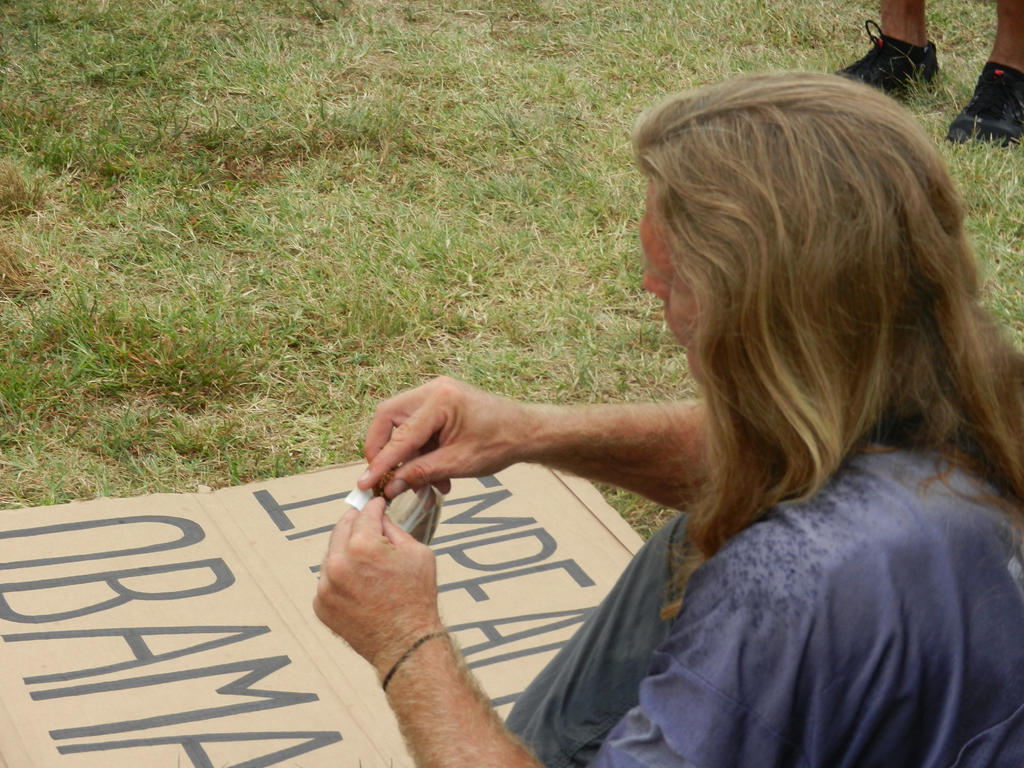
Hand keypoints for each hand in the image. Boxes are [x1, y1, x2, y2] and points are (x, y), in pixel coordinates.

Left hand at [313, 498, 442, 673]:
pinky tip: (359, 584)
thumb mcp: (417, 552)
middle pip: (342, 528)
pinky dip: (340, 576)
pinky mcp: (320, 604)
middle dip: (356, 522)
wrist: (405, 643)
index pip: (364, 513)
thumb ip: (394, 529)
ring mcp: (325, 586)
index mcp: (362, 546)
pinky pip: (327, 579)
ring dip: (346, 550)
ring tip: (366, 559)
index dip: (373, 505)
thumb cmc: (416, 598)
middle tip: (365, 521)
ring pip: (332, 554)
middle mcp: (338, 563)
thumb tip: (379, 518)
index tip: (376, 503)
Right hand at [359, 376, 528, 497]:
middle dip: (383, 450)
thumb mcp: (458, 464)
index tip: (365, 483)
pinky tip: (434, 473)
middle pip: (388, 418)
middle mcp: (433, 389)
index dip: (380, 463)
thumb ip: (421, 473)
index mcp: (440, 400)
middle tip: (385, 476)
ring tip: (422, 482)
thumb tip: (391, 487)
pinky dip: (419, 450)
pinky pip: (416, 425)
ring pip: (400, 423)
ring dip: (406, 455)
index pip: (400, 436)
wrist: (526, 432)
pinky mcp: (439, 402)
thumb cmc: (499, 444)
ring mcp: (436, 393)